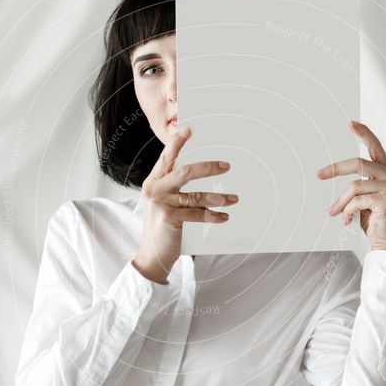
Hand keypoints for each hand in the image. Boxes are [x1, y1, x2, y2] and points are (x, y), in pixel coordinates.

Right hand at [133, 127, 238, 282]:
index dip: (177, 142)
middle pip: (184, 171)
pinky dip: (213, 216)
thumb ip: (173, 187)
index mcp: (153, 182)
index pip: (166, 157)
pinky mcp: (169, 218)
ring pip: (195, 195)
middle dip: (208, 167)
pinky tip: (224, 217)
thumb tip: (197, 169)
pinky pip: (197, 214)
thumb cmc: (161, 227)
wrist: (152, 256)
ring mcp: (161, 204)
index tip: (190, 130)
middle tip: (226, 166)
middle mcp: (155, 189)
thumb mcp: (162, 202)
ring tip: (233, 199)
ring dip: (217, 197)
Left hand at [316, 120, 385, 251]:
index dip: (364, 134)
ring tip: (334, 213)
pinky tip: (348, 221)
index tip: (351, 123)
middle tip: (318, 174)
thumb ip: (356, 187)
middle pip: (358, 163)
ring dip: (340, 202)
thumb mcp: (363, 200)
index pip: (375, 147)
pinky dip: (347, 211)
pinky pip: (356, 200)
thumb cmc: (376, 222)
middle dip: (336, 168)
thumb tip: (331, 180)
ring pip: (354, 186)